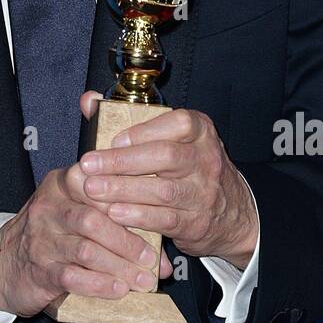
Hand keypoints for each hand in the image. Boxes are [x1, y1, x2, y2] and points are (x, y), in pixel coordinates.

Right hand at [0, 160, 166, 316]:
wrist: (1, 264)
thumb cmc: (50, 236)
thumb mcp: (74, 216)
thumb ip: (114, 224)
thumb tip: (160, 257)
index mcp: (61, 185)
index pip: (95, 181)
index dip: (124, 196)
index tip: (152, 212)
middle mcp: (49, 208)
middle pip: (94, 219)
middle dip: (128, 241)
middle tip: (151, 259)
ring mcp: (41, 239)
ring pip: (86, 250)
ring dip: (119, 266)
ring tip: (142, 279)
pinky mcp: (39, 269)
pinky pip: (72, 276)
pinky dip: (100, 284)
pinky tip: (118, 289)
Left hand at [78, 92, 258, 268]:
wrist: (233, 213)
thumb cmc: (190, 167)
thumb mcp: (172, 138)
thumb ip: (128, 118)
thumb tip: (89, 100)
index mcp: (200, 131)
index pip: (178, 124)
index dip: (144, 131)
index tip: (114, 139)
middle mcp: (206, 159)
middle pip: (166, 157)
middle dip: (122, 161)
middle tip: (89, 166)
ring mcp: (203, 193)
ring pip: (163, 191)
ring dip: (123, 190)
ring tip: (93, 189)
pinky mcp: (196, 222)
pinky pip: (165, 219)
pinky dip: (138, 216)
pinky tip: (114, 213)